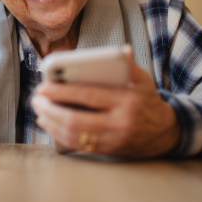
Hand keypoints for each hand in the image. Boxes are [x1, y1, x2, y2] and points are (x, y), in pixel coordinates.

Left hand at [32, 46, 180, 157]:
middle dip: (51, 109)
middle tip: (36, 99)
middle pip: (76, 119)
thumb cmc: (148, 101)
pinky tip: (48, 124)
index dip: (63, 92)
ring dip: (51, 123)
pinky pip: (78, 145)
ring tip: (38, 110)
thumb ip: (130, 65)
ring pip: (74, 135)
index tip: (43, 86)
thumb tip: (122, 50)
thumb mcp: (144, 80)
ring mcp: (112, 140)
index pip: (89, 96)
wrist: (165, 133)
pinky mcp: (107, 151)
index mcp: (126, 101)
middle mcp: (119, 123)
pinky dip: (59, 135)